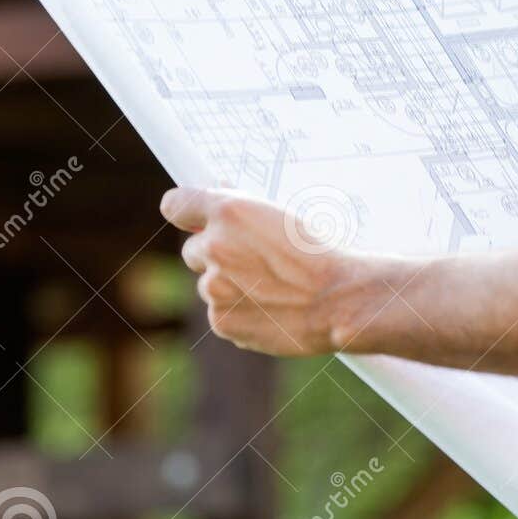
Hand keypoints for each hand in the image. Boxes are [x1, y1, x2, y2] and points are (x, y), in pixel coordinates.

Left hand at [160, 187, 375, 355]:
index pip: (176, 205)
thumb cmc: (320, 253)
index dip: (186, 213)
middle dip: (215, 254)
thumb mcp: (283, 215)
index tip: (193, 219)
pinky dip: (240, 312)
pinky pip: (222, 313)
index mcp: (229, 212)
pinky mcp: (221, 320)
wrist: (341, 299)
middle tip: (254, 260)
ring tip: (273, 288)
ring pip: (210, 285)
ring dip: (231, 285)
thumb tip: (220, 197)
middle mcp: (214, 246)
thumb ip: (243, 210)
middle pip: (193, 249)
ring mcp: (214, 287)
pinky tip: (272, 309)